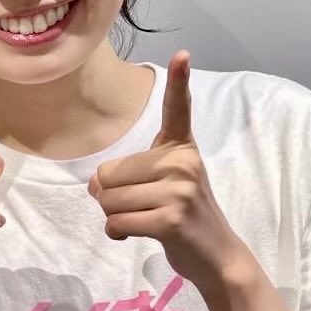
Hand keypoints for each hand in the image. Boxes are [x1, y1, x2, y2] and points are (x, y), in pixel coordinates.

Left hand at [88, 51, 245, 291]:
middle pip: (108, 174)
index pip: (178, 109)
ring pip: (109, 199)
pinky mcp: (171, 217)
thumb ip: (127, 175)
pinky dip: (119, 232)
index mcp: (181, 148)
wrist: (215, 255)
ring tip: (144, 220)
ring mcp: (179, 189)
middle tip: (142, 207)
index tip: (182, 54)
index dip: (179, 82)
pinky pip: (117, 221)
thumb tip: (95, 184)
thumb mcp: (162, 184)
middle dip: (112, 197)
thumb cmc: (180, 216)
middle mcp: (183, 161)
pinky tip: (139, 234)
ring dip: (115, 217)